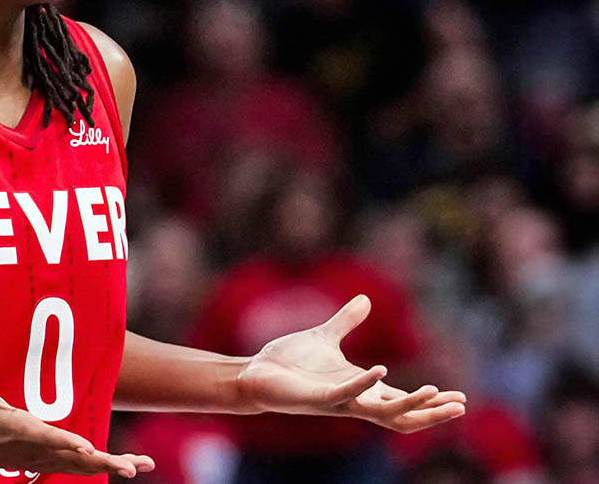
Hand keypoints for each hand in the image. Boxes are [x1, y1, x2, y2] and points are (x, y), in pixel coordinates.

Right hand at [0, 330, 154, 477]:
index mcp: (16, 429)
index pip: (44, 436)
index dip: (65, 441)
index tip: (88, 447)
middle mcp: (32, 449)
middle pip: (72, 458)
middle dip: (103, 462)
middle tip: (130, 467)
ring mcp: (39, 460)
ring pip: (79, 467)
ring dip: (110, 465)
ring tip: (140, 466)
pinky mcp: (43, 463)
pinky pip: (76, 468)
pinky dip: (100, 467)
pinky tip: (123, 467)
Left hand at [237, 295, 466, 432]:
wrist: (255, 372)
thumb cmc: (289, 361)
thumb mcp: (325, 336)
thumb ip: (347, 321)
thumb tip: (366, 299)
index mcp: (359, 387)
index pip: (402, 399)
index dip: (430, 401)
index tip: (460, 398)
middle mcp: (353, 400)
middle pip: (402, 415)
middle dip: (431, 413)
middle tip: (460, 406)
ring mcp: (337, 402)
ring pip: (381, 413)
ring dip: (408, 404)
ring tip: (433, 391)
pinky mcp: (317, 399)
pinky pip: (345, 395)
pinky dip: (363, 384)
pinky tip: (380, 371)